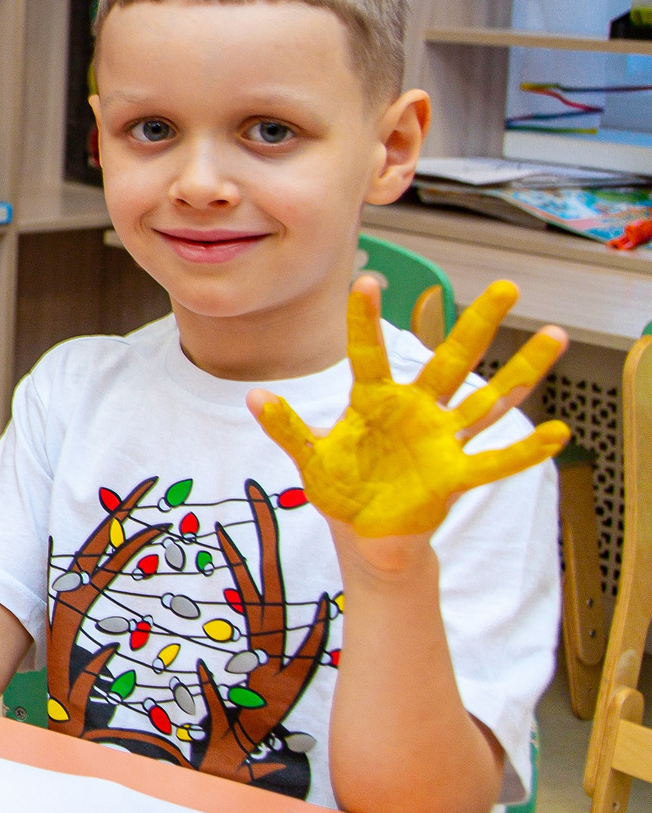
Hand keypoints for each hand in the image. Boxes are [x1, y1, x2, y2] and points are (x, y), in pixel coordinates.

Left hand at [250, 276, 567, 538]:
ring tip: (556, 335)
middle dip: (478, 324)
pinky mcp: (455, 475)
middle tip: (508, 286)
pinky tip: (558, 433)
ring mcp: (441, 440)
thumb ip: (286, 428)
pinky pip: (495, 460)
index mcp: (374, 401)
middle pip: (450, 359)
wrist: (365, 533)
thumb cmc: (342, 487)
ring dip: (521, 371)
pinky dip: (525, 449)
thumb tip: (254, 397)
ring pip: (487, 398)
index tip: (367, 279)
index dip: (365, 318)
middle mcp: (415, 411)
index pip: (368, 352)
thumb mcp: (310, 458)